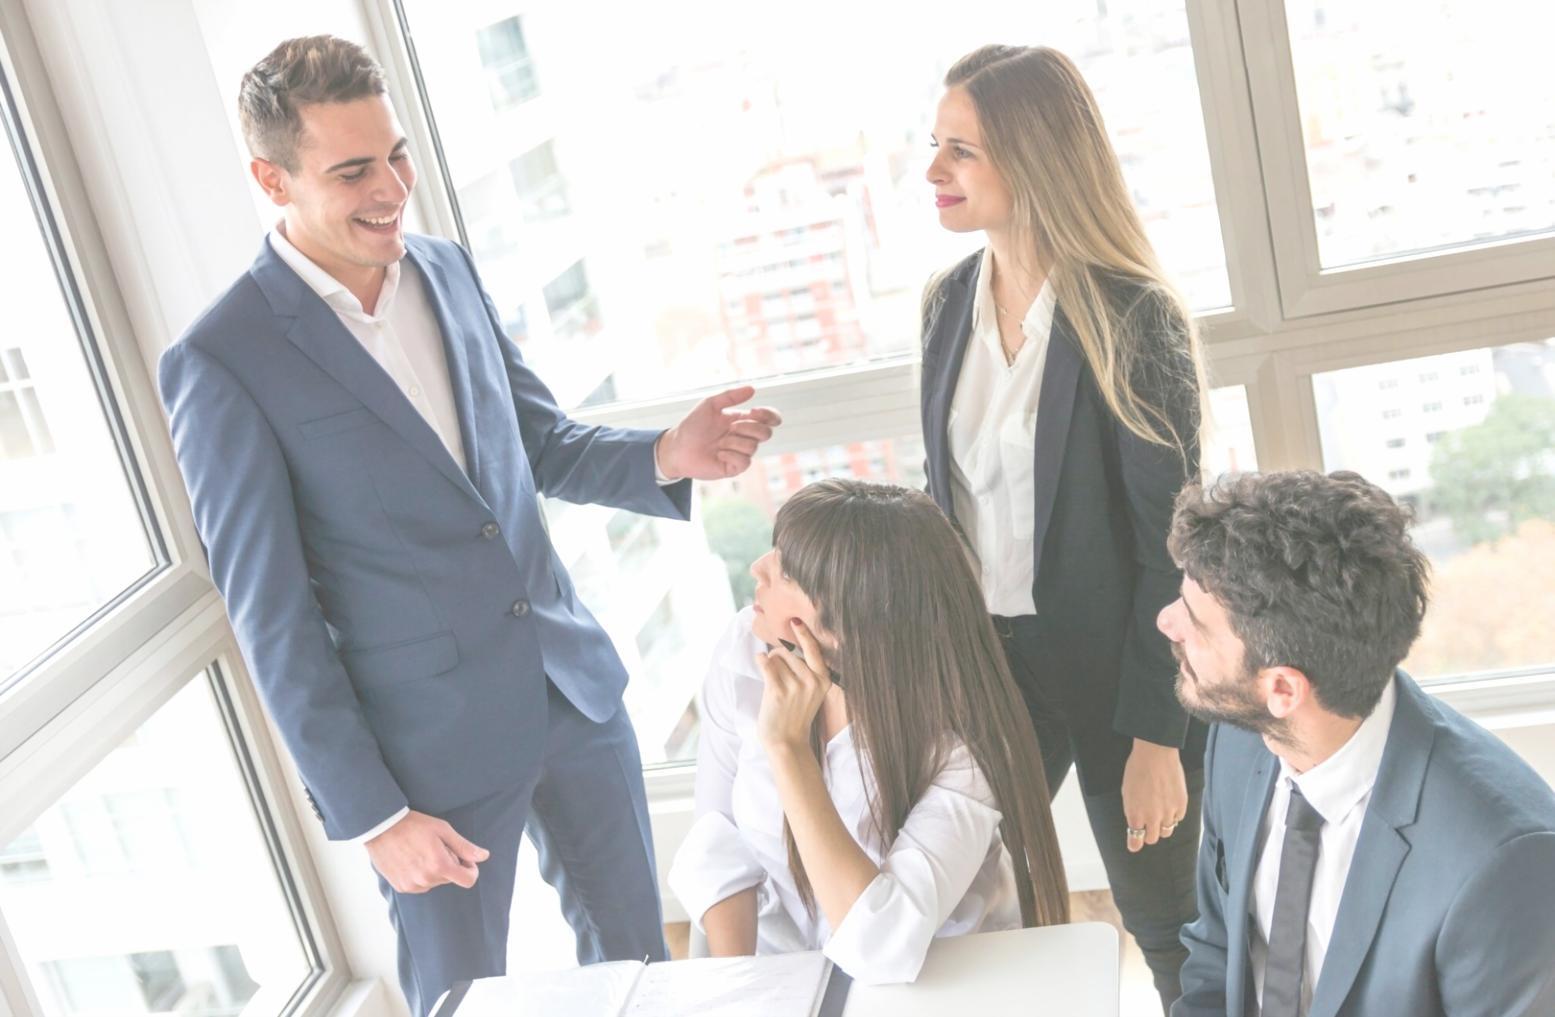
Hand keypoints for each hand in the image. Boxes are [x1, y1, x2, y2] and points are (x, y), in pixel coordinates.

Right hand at [365, 810, 489, 893]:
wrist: (381, 828)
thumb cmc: (414, 825)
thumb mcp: (443, 830)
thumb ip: (464, 846)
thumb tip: (484, 856)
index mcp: (440, 866)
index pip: (468, 880)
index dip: (471, 869)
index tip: (465, 858)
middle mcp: (426, 880)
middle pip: (450, 878)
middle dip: (450, 864)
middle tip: (437, 847)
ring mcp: (412, 885)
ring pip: (435, 882)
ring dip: (434, 870)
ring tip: (422, 851)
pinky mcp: (401, 887)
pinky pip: (420, 885)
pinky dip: (421, 874)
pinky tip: (412, 859)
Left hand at [655, 385, 781, 479]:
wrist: (677, 448)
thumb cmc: (692, 426)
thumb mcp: (710, 404)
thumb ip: (730, 396)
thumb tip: (752, 389)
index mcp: (742, 420)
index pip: (768, 418)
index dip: (770, 415)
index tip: (755, 411)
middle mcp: (744, 437)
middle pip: (766, 432)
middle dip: (750, 427)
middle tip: (731, 427)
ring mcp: (740, 453)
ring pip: (753, 446)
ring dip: (734, 441)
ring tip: (719, 443)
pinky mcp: (734, 468)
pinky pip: (745, 461)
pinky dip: (731, 455)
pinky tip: (719, 454)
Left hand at [754, 619, 831, 753]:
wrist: (787, 742)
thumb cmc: (796, 715)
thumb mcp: (812, 693)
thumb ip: (807, 672)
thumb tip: (787, 648)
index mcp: (823, 680)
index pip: (814, 650)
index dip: (804, 634)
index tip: (795, 620)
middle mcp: (811, 681)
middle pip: (788, 652)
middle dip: (779, 658)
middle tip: (778, 675)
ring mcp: (795, 686)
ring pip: (776, 658)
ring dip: (770, 665)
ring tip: (773, 683)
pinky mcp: (777, 691)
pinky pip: (765, 664)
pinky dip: (760, 660)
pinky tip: (759, 660)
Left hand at [1120, 739, 1187, 852]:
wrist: (1155, 754)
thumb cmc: (1137, 769)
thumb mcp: (1127, 792)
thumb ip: (1132, 810)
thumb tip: (1135, 822)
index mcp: (1135, 814)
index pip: (1135, 840)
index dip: (1134, 844)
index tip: (1134, 845)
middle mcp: (1152, 817)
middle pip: (1152, 838)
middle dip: (1148, 834)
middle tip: (1147, 826)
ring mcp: (1168, 813)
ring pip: (1167, 831)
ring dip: (1162, 826)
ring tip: (1160, 815)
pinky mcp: (1182, 805)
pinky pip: (1178, 819)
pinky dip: (1174, 815)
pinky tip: (1170, 805)